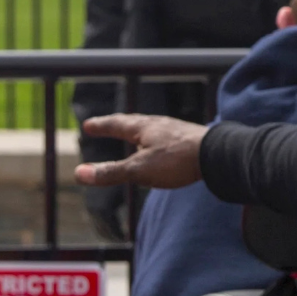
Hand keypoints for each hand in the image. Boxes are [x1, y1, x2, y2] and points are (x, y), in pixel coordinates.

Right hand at [75, 114, 208, 188]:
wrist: (217, 155)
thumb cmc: (177, 161)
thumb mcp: (139, 170)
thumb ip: (110, 173)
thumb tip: (79, 173)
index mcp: (143, 127)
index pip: (116, 124)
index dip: (101, 126)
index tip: (88, 125)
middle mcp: (159, 124)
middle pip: (133, 122)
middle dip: (117, 124)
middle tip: (107, 124)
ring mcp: (175, 130)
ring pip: (151, 128)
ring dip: (138, 130)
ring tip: (134, 134)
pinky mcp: (189, 139)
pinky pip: (166, 136)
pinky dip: (156, 139)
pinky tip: (164, 147)